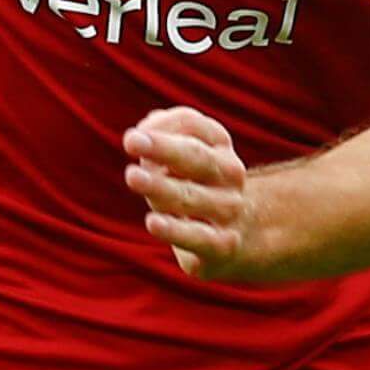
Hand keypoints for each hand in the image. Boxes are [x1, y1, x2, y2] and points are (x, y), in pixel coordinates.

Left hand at [124, 107, 259, 280]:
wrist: (238, 235)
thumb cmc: (195, 187)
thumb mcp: (182, 159)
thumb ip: (162, 138)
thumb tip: (146, 127)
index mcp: (219, 145)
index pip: (190, 124)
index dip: (161, 126)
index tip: (137, 134)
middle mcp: (229, 173)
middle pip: (195, 156)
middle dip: (162, 148)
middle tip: (131, 140)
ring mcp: (229, 209)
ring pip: (190, 196)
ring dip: (161, 186)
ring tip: (133, 176)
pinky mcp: (222, 244)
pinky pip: (197, 236)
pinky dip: (175, 229)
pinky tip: (153, 222)